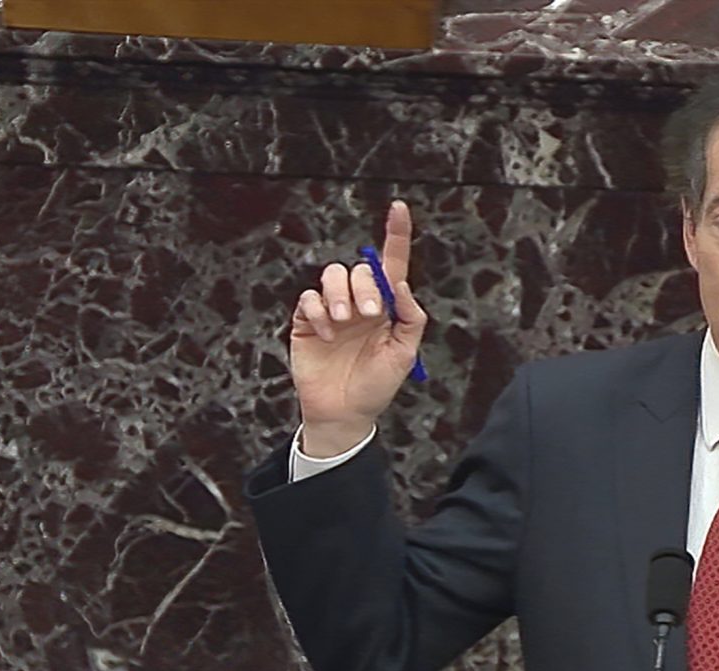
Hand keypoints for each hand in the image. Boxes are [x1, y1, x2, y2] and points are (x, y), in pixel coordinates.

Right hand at [289, 200, 428, 455]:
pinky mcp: (308, 322)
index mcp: (387, 308)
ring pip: (332, 276)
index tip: (399, 208)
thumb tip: (403, 285)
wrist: (344, 413)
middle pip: (361, 270)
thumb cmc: (376, 386)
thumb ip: (410, 318)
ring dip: (339, 294)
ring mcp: (332, 311)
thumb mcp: (405, 354)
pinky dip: (317, 312)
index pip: (392, 265)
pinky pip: (308, 299)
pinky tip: (326, 333)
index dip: (396, 235)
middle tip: (368, 315)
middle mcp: (360, 303)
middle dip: (365, 287)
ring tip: (344, 322)